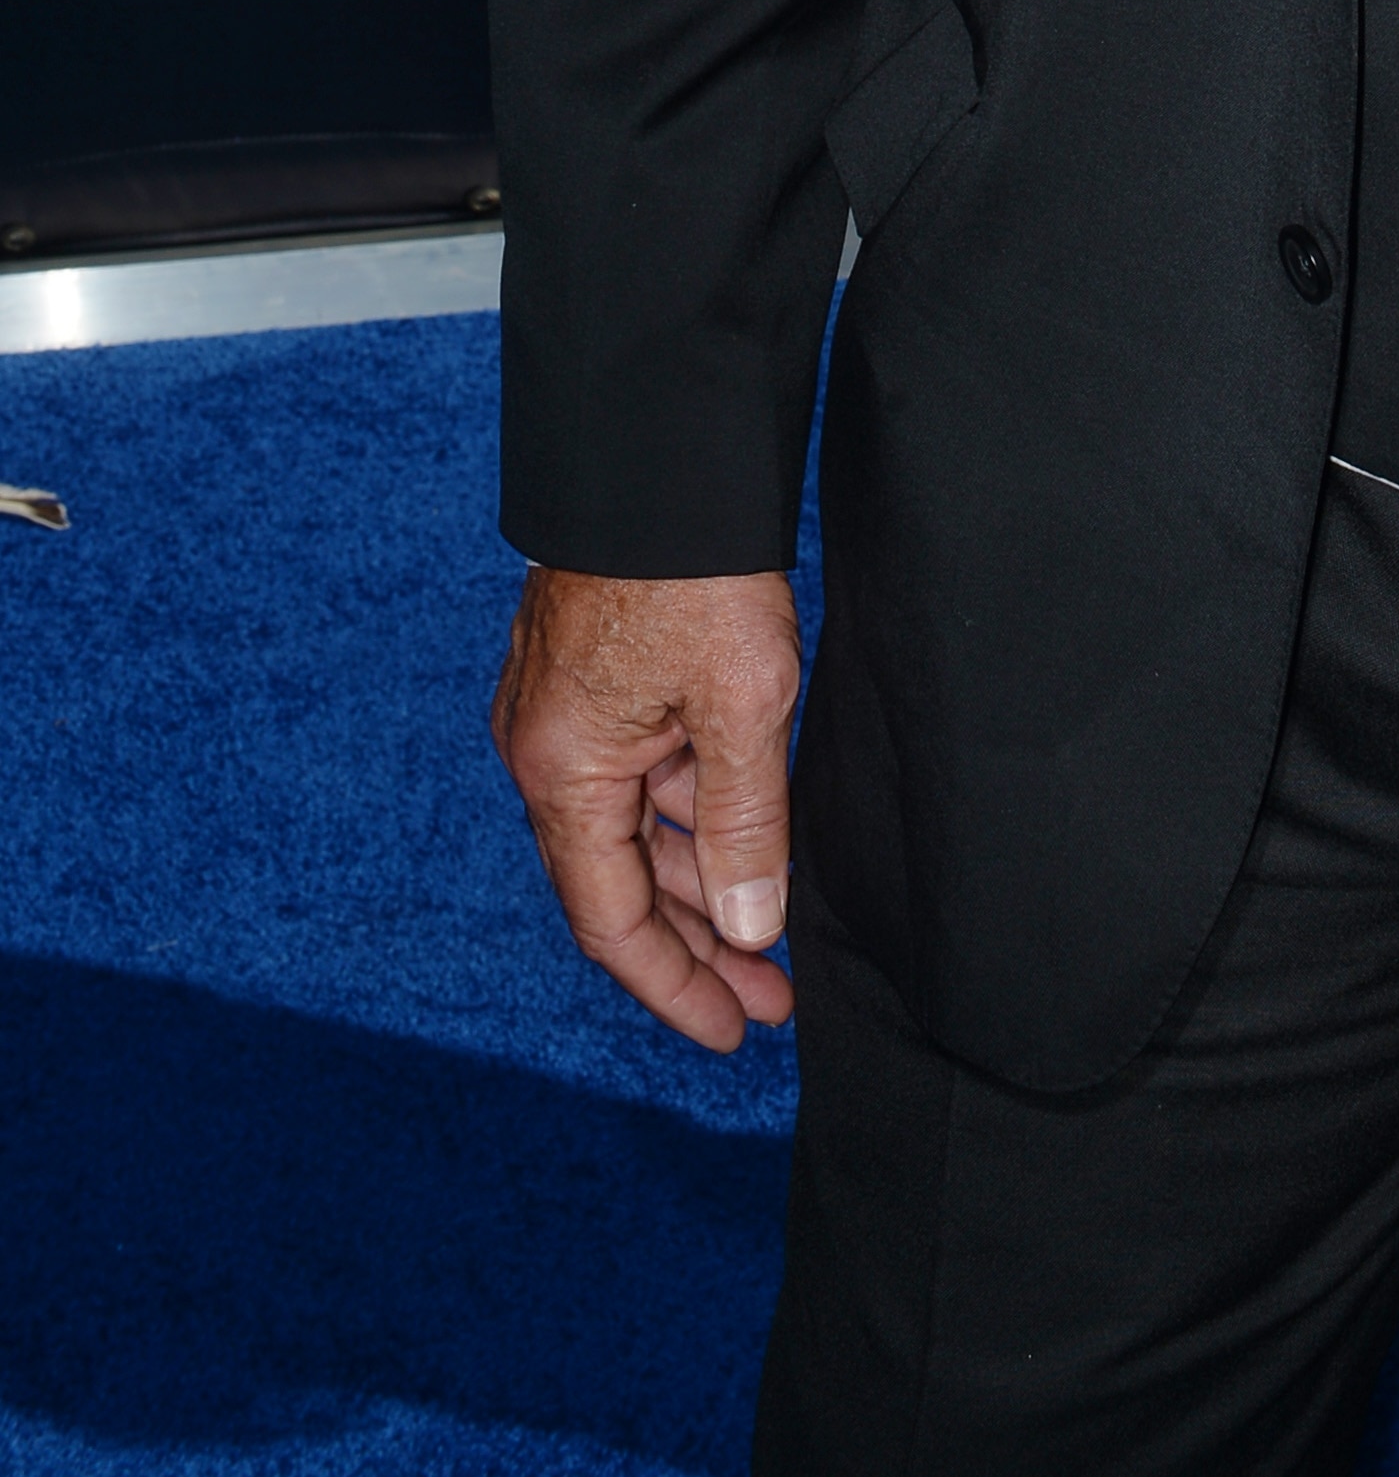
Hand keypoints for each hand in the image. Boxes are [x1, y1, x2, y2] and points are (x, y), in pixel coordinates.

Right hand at [491, 565, 801, 1051]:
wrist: (662, 446)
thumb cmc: (697, 570)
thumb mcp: (743, 704)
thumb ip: (745, 824)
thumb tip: (751, 929)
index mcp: (562, 774)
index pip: (612, 923)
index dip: (676, 987)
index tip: (738, 1030)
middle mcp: (544, 753)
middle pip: (619, 884)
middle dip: (699, 945)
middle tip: (775, 994)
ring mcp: (562, 713)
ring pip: (635, 828)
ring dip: (701, 879)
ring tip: (773, 928)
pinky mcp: (593, 677)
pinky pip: (639, 775)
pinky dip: (689, 815)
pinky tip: (745, 841)